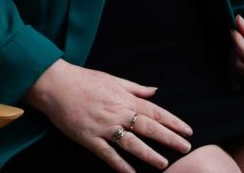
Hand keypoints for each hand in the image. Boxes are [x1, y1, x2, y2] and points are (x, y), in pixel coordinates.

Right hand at [25, 59, 193, 172]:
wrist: (55, 85)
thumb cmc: (83, 80)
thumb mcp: (112, 79)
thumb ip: (135, 88)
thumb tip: (155, 91)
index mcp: (124, 99)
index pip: (154, 111)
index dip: (173, 122)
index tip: (188, 131)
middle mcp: (117, 113)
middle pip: (148, 128)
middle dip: (169, 139)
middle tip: (186, 148)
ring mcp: (104, 127)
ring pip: (131, 144)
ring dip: (149, 154)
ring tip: (164, 163)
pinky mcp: (90, 139)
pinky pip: (108, 155)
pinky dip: (121, 166)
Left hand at [229, 14, 243, 89]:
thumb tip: (237, 21)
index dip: (236, 39)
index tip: (234, 29)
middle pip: (239, 65)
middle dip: (234, 49)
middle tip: (239, 37)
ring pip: (237, 75)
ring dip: (234, 59)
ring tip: (241, 47)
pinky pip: (242, 82)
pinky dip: (238, 70)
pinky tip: (242, 60)